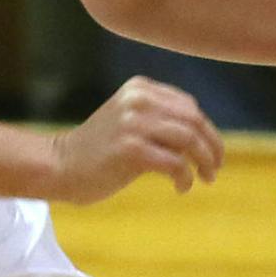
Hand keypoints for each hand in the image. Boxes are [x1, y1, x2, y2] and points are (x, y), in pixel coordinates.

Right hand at [49, 76, 223, 202]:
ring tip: (206, 178)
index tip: (211, 152)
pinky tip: (181, 188)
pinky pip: (174, 163)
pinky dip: (185, 178)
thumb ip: (160, 119)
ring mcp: (133, 123)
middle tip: (216, 168)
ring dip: (204, 162)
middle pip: (194, 121)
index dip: (206, 130)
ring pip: (189, 140)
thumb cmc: (98, 150)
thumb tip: (205, 137)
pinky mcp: (130, 149)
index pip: (188, 106)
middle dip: (212, 146)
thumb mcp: (129, 121)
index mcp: (139, 88)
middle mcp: (138, 100)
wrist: (60, 166)